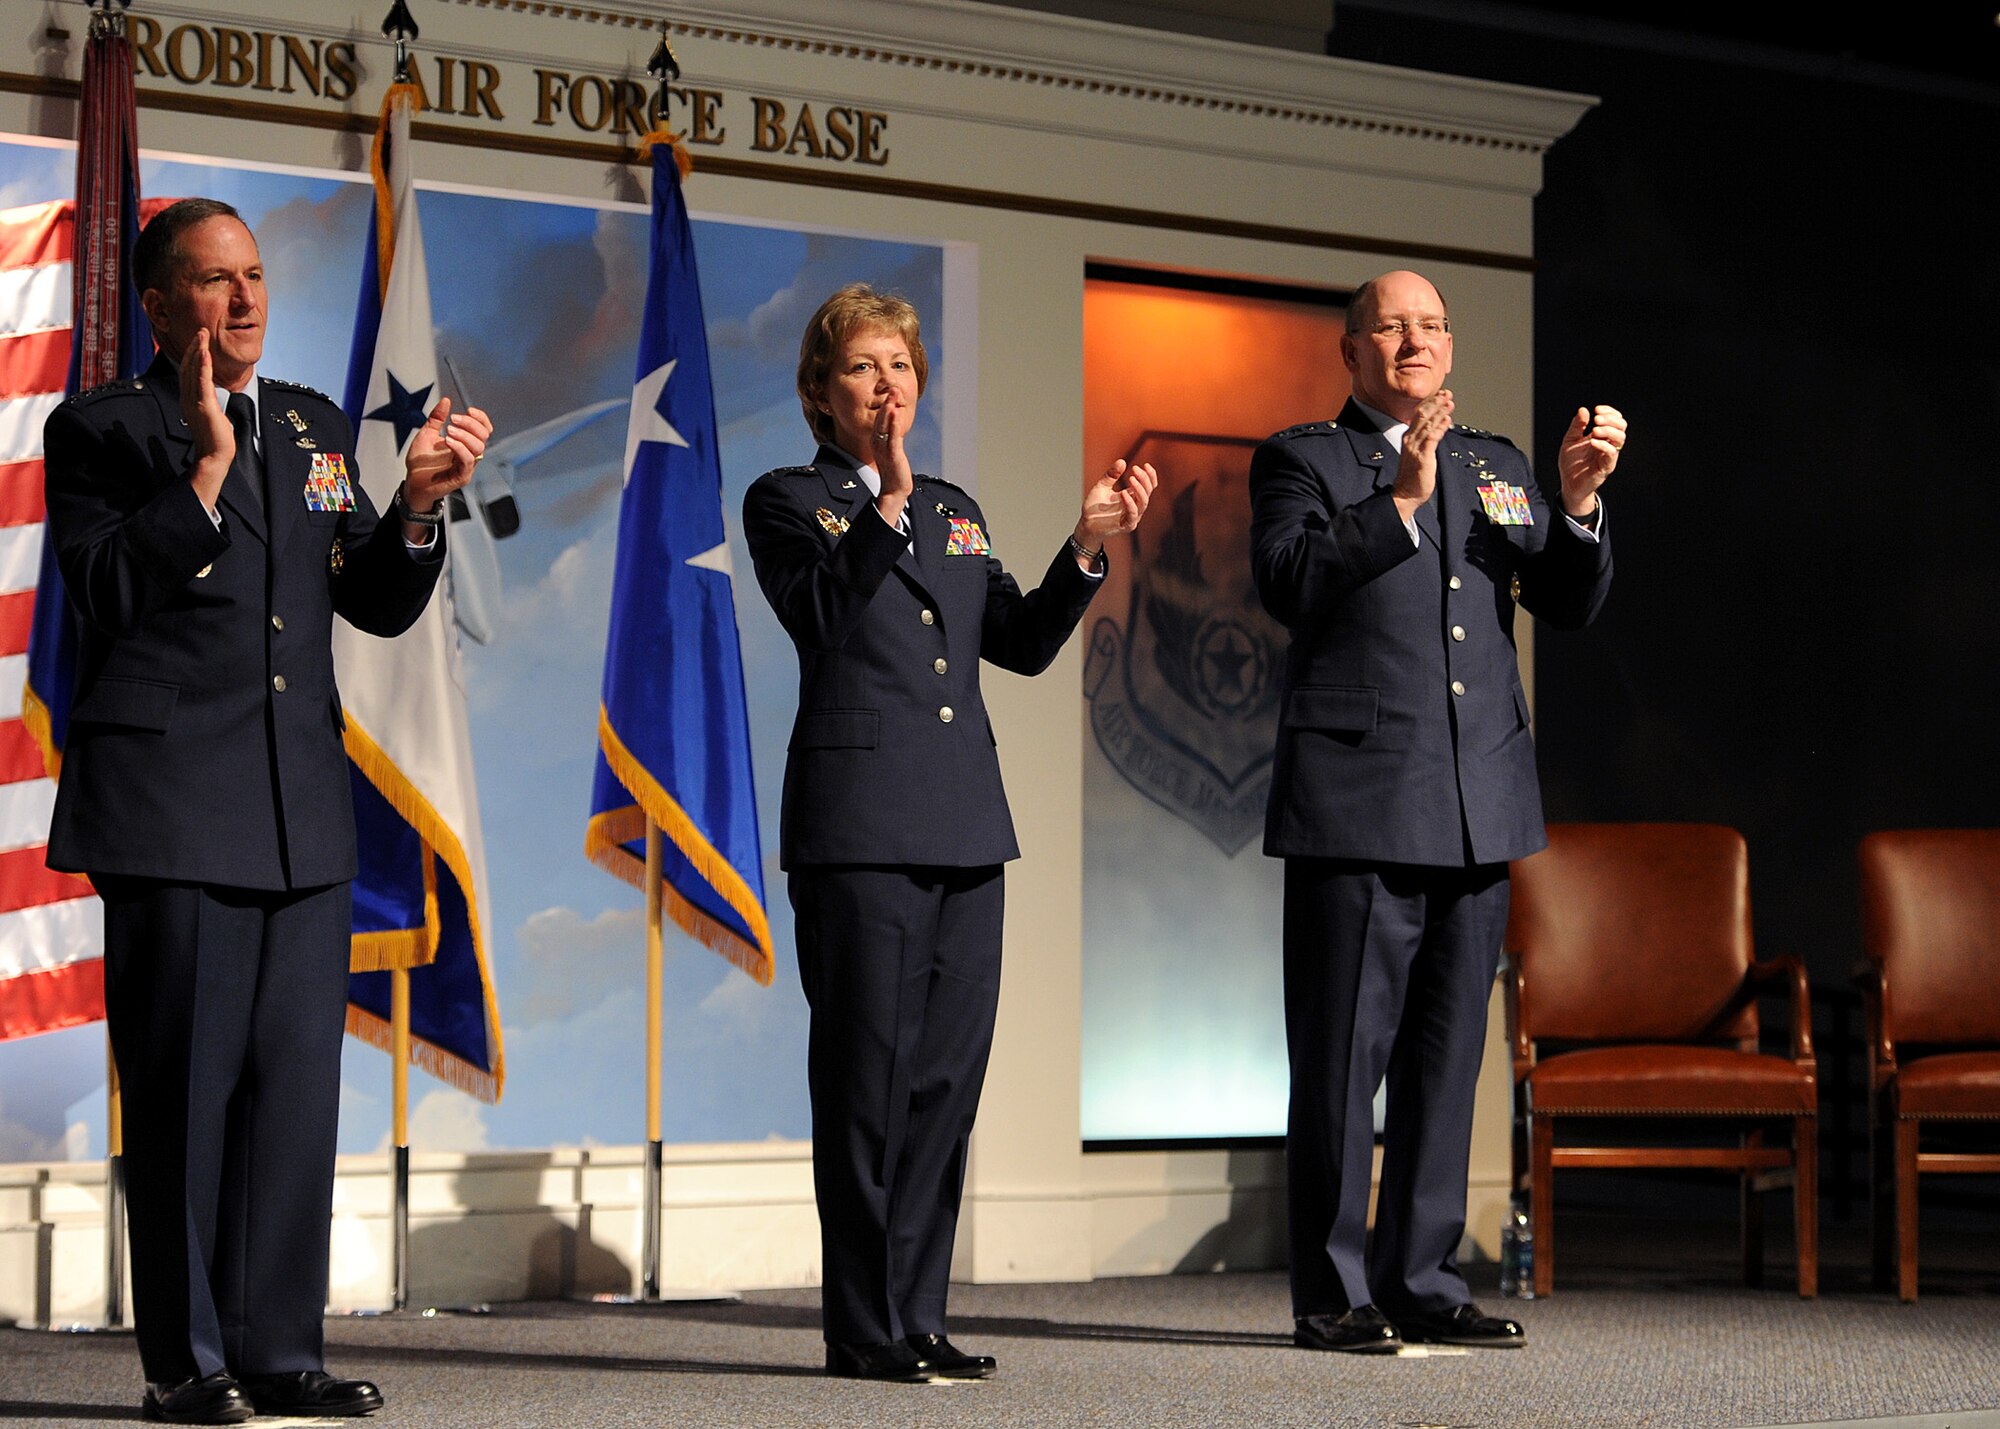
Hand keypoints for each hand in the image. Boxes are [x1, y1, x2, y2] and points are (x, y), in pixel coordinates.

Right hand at [179, 330, 232, 506]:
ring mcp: (194, 401)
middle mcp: (188, 397)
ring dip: (197, 351)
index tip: (198, 340)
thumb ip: (208, 402)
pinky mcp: (203, 405)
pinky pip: (202, 382)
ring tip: (201, 335)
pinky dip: (202, 366)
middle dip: (193, 347)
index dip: (192, 354)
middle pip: (188, 366)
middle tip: (199, 330)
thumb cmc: (215, 437)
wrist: (215, 456)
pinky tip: (204, 353)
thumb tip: (213, 397)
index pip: (189, 371)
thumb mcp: (212, 414)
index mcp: (190, 398)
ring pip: (193, 371)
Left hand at [401, 398, 491, 513]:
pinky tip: (449, 442)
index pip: (483, 429)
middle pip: (483, 436)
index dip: (481, 419)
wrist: (413, 483)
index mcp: (465, 444)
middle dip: (471, 424)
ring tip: (448, 431)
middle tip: (453, 419)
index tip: (469, 410)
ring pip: (478, 447)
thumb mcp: (426, 434)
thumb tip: (445, 401)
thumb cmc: (421, 464)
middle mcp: (469, 454)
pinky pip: (468, 460)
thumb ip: (436, 418)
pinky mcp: (462, 476)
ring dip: (465, 435)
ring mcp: (467, 466)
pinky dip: (460, 448)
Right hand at [871, 394, 914, 523]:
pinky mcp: (892, 455)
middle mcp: (878, 442)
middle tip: (891, 387)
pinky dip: (893, 424)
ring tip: (892, 395)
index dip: (885, 405)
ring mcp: (884, 448)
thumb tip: (894, 426)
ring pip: (885, 425)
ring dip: (889, 409)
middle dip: (886, 402)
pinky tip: (894, 413)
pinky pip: (892, 437)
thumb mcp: (891, 450)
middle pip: (881, 418)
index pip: (880, 419)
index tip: (890, 392)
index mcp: (877, 440)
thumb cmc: (894, 471)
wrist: (895, 490)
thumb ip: (891, 438)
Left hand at [1072, 458, 1157, 563]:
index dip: (1150, 476)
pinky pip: (1132, 514)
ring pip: (1143, 502)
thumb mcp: (1102, 486)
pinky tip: (1124, 493)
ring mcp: (1132, 516)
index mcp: (1132, 497)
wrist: (1086, 525)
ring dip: (1139, 489)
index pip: (1149, 486)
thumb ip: (1111, 475)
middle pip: (1148, 492)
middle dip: (1144, 479)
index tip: (1145, 465)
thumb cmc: (1095, 507)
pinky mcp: (1126, 525)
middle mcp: (1135, 506)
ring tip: (1131, 478)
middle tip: (1135, 469)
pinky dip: (1130, 503)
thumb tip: (1122, 461)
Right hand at [1392, 388, 1452, 519]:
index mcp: (1408, 438)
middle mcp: (1410, 440)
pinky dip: (1440, 428)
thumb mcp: (1420, 453)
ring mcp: (1415, 448)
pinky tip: (1447, 420)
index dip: (1430, 403)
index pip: (1418, 415)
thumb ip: (1427, 439)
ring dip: (1439, 412)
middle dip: (1435, 402)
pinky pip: (1432, 438)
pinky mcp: (1422, 457)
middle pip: (1422, 415)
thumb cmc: (1413, 476)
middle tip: (1447, 393)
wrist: (1405, 494)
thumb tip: (1439, 426)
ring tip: (1450, 402)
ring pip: (1427, 424)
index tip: (1440, 394)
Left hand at [1557, 403, 1625, 517]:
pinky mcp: (1606, 466)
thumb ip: (1577, 425)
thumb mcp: (1570, 440)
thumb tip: (1584, 410)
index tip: (1597, 409)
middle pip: (1622, 426)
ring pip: (1620, 438)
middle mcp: (1609, 444)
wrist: (1569, 483)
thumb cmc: (1571, 463)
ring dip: (1609, 430)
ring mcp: (1609, 455)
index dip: (1609, 412)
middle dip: (1611, 419)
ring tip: (1594, 429)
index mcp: (1602, 436)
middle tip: (1597, 419)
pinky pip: (1611, 453)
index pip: (1615, 419)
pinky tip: (1592, 442)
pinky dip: (1603, 445)